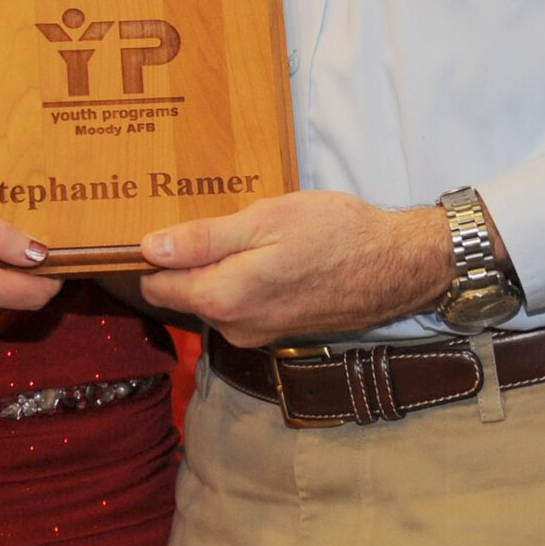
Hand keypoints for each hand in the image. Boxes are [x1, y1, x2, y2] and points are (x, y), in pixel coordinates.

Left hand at [138, 193, 449, 348]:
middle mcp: (233, 326)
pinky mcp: (276, 329)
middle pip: (182, 291)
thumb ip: (204, 239)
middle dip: (185, 258)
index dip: (151, 253)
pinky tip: (264, 250)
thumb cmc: (334, 234)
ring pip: (212, 296)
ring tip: (242, 227)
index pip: (155, 285)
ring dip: (217, 266)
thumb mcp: (265, 221)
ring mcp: (256, 332)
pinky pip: (239, 302)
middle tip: (209, 213)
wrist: (396, 266)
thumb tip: (148, 248)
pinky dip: (241, 277)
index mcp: (223, 298)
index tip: (160, 219)